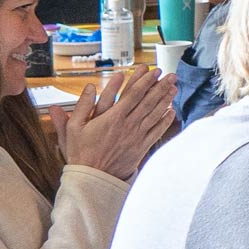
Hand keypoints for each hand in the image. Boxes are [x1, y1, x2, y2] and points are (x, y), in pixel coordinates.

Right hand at [53, 65, 176, 180]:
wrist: (93, 177)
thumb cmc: (81, 153)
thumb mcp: (74, 128)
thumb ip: (81, 106)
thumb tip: (87, 87)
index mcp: (113, 118)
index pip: (133, 94)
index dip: (145, 81)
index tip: (153, 71)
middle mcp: (128, 125)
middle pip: (149, 101)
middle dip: (161, 86)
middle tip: (170, 74)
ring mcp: (137, 136)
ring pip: (156, 114)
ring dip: (166, 99)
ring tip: (174, 87)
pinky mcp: (142, 147)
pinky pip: (157, 131)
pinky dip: (165, 121)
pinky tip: (171, 112)